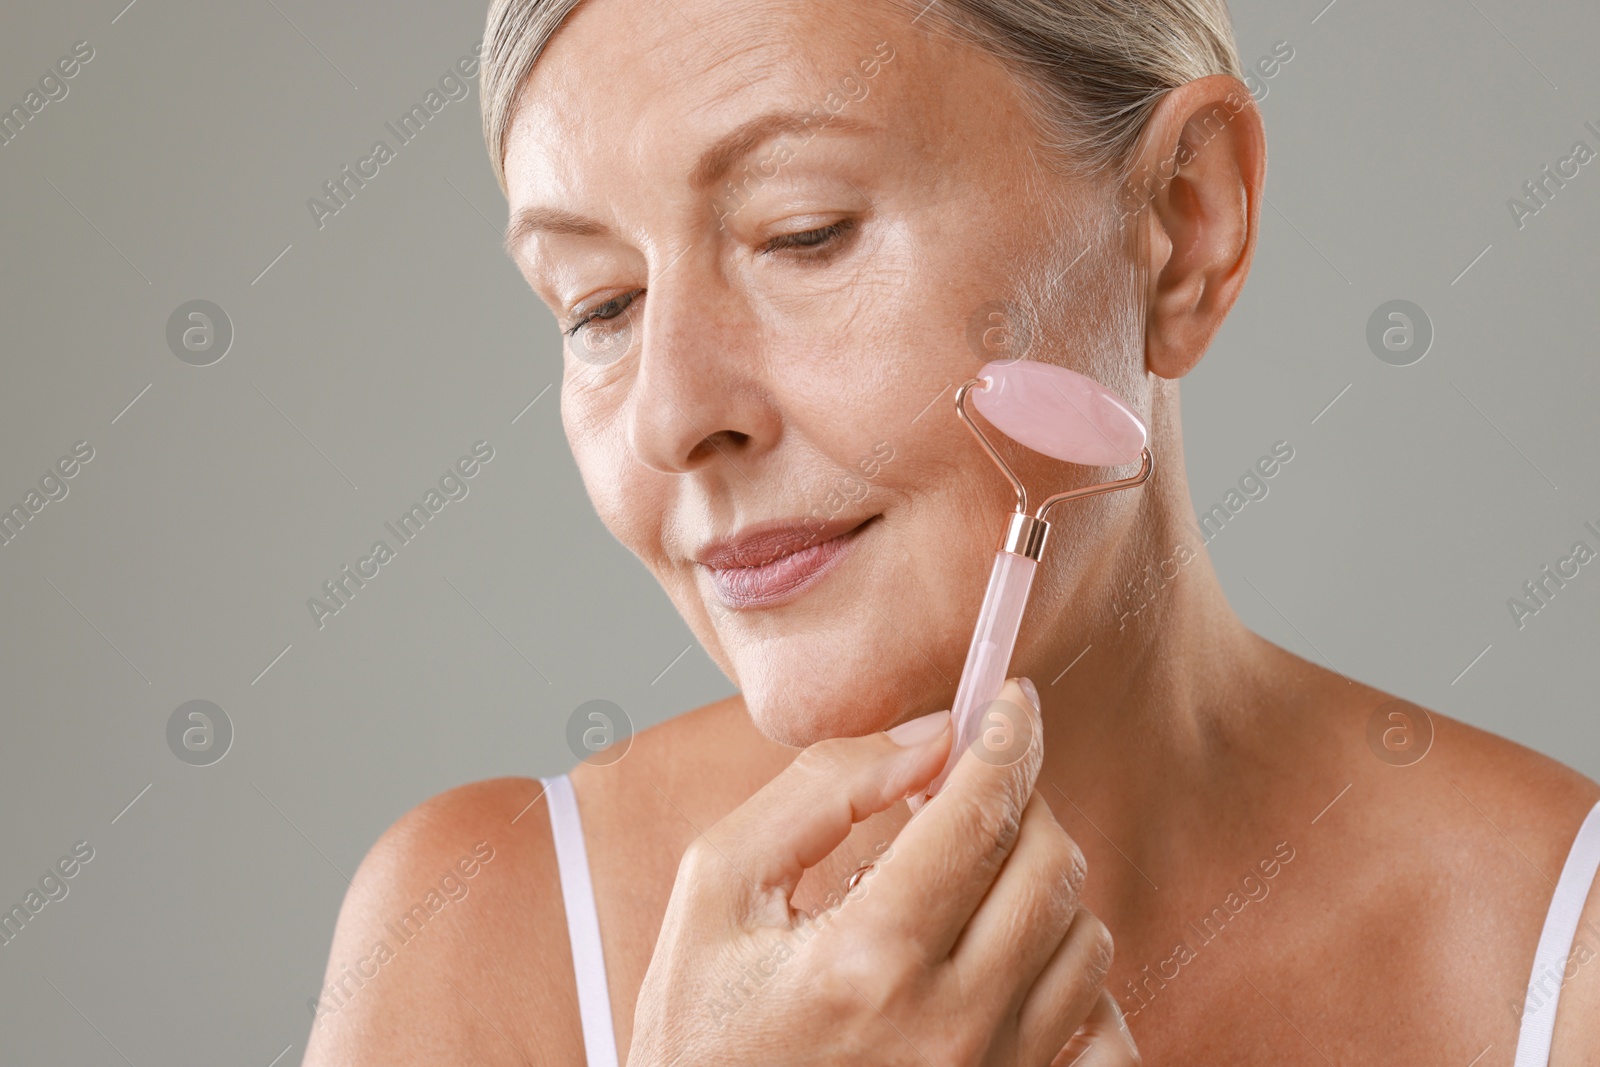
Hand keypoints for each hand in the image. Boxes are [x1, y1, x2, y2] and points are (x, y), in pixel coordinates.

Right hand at [627, 678, 1138, 1065]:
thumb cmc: (702, 1032)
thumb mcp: (716, 889)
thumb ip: (818, 793)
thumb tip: (927, 738)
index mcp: (867, 960)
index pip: (978, 814)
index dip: (1004, 738)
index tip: (1010, 700)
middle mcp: (948, 1027)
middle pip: (1049, 868)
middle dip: (1020, 803)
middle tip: (972, 793)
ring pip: (1085, 941)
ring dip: (1042, 886)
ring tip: (975, 882)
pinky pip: (1111, 1043)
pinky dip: (1087, 989)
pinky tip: (1026, 964)